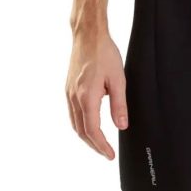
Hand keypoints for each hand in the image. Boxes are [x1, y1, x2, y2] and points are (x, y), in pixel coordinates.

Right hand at [65, 33, 127, 159]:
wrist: (88, 35)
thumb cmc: (104, 53)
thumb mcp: (118, 79)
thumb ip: (119, 105)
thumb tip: (121, 126)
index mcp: (87, 97)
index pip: (92, 130)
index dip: (101, 145)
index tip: (109, 155)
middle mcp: (74, 97)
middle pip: (81, 131)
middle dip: (93, 145)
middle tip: (106, 152)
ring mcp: (69, 93)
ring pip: (74, 123)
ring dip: (85, 136)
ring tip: (99, 143)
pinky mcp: (68, 87)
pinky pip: (72, 113)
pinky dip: (80, 124)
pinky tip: (89, 123)